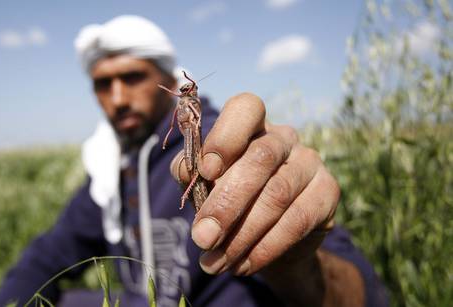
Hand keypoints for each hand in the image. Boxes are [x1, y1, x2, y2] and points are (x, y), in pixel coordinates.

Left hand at [170, 93, 338, 276]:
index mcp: (251, 125)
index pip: (246, 108)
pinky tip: (242, 265)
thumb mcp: (204, 183)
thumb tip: (188, 170)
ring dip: (242, 235)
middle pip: (260, 158)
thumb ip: (192, 172)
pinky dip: (265, 248)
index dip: (225, 136)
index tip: (205, 170)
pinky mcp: (328, 192)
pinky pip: (297, 221)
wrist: (268, 235)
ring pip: (277, 195)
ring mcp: (310, 162)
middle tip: (202, 238)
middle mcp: (284, 137)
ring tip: (215, 262)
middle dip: (226, 203)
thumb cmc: (229, 199)